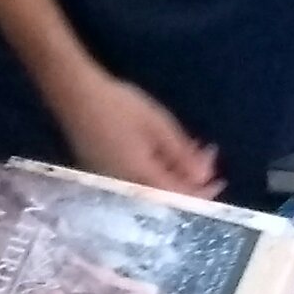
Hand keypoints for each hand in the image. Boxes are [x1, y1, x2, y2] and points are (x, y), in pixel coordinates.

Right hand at [54, 70, 221, 197]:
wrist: (74, 95)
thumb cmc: (118, 106)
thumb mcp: (158, 125)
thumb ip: (182, 154)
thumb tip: (204, 177)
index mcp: (141, 179)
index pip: (179, 198)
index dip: (202, 193)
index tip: (219, 179)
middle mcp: (126, 190)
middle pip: (167, 195)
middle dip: (191, 179)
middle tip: (205, 155)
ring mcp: (113, 184)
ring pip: (154, 188)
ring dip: (176, 173)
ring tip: (190, 150)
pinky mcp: (105, 176)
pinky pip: (139, 181)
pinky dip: (159, 170)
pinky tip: (167, 153)